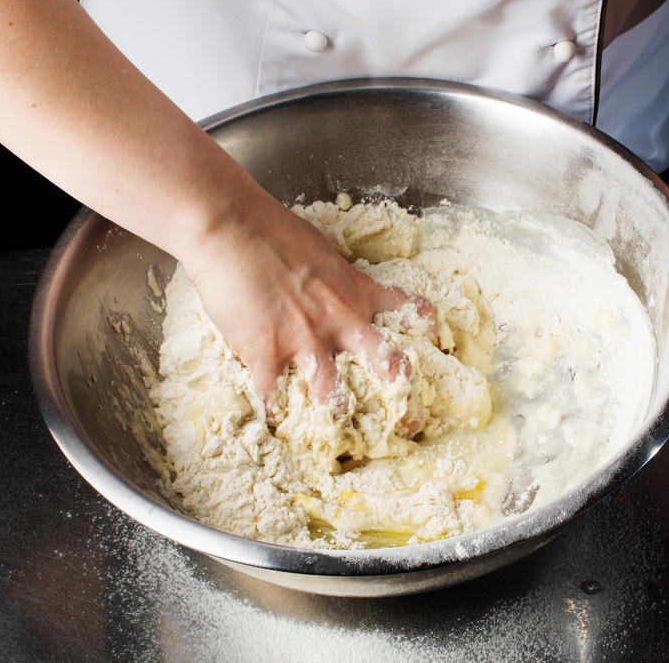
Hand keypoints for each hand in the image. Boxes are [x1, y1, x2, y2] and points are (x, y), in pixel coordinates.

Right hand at [181, 187, 435, 421]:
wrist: (231, 228)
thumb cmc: (271, 230)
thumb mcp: (320, 253)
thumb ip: (333, 280)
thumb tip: (331, 289)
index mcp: (357, 292)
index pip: (409, 311)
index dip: (428, 332)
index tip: (437, 349)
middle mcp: (342, 321)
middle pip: (389, 367)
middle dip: (404, 401)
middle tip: (411, 425)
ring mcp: (306, 341)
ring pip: (334, 397)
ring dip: (336, 421)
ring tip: (337, 441)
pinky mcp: (268, 353)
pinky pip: (273, 399)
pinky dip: (273, 416)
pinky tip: (274, 426)